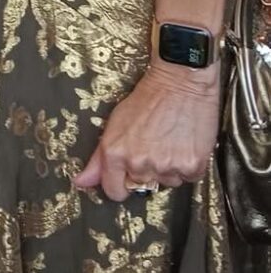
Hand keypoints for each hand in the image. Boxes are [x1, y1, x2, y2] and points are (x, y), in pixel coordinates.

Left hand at [73, 61, 220, 199]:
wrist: (180, 81)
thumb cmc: (148, 98)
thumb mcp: (115, 124)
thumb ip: (98, 159)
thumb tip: (81, 183)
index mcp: (115, 154)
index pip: (114, 191)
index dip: (121, 183)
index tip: (128, 174)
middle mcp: (139, 163)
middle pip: (143, 185)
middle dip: (147, 170)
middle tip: (154, 145)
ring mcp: (166, 166)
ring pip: (168, 182)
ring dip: (170, 167)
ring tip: (171, 140)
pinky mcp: (191, 166)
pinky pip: (189, 177)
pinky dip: (189, 165)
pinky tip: (185, 143)